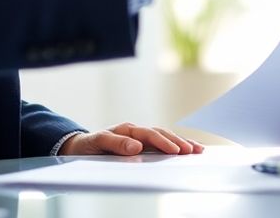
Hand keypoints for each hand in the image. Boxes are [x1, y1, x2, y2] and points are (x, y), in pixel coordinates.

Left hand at [58, 122, 204, 155]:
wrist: (81, 146)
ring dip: (181, 142)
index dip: (162, 142)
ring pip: (165, 137)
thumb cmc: (89, 145)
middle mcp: (136, 131)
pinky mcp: (142, 144)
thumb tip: (136, 147)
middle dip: (178, 141)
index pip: (149, 134)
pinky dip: (176, 144)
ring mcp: (140, 137)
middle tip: (192, 150)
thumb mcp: (98, 143)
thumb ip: (116, 144)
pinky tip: (188, 148)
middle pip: (161, 133)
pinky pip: (161, 143)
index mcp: (127, 129)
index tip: (174, 150)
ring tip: (197, 149)